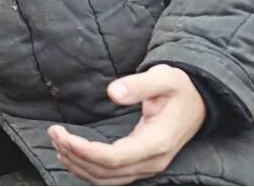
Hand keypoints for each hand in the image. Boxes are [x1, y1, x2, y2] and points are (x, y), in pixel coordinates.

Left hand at [47, 65, 205, 184]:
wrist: (200, 100)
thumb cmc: (180, 88)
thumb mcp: (164, 78)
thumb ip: (138, 85)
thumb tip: (112, 92)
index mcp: (157, 142)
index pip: (114, 158)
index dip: (84, 150)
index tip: (62, 134)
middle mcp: (153, 161)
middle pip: (106, 172)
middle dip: (75, 155)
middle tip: (54, 133)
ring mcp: (149, 166)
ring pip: (107, 179)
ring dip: (78, 164)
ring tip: (58, 142)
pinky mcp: (143, 165)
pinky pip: (112, 177)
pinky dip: (88, 169)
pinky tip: (72, 155)